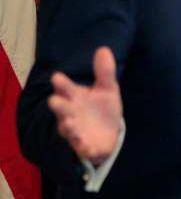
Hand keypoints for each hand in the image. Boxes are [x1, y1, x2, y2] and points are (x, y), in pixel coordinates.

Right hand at [47, 47, 123, 164]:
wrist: (108, 134)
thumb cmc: (102, 108)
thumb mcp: (107, 90)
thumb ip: (105, 72)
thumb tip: (104, 49)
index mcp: (75, 98)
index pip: (66, 89)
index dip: (62, 84)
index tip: (57, 77)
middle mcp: (71, 114)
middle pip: (62, 109)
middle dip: (59, 105)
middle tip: (54, 100)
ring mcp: (76, 131)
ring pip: (68, 129)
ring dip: (68, 127)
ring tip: (69, 123)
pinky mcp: (84, 146)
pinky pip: (82, 149)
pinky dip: (83, 148)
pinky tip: (87, 147)